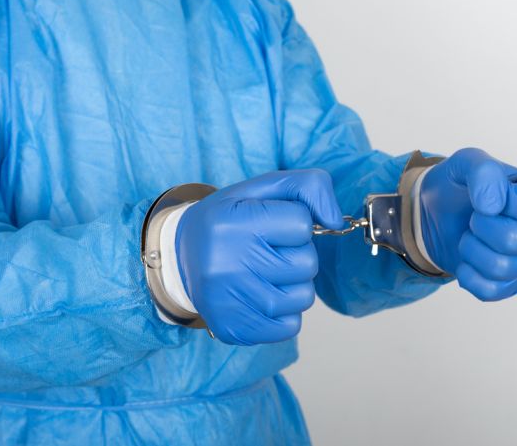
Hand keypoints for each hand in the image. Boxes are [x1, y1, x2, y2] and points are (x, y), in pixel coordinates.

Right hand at [176, 170, 343, 344]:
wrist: (181, 256)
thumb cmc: (229, 220)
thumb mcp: (261, 189)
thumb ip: (307, 187)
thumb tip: (335, 220)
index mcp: (232, 222)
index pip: (303, 223)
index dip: (295, 222)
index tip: (271, 224)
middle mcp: (226, 264)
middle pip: (307, 263)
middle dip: (296, 254)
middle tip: (268, 250)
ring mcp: (229, 301)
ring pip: (303, 297)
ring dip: (294, 284)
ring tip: (266, 273)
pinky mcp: (233, 329)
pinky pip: (290, 327)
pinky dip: (285, 312)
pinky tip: (262, 295)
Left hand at [420, 148, 516, 300]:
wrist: (439, 212)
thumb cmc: (463, 185)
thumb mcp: (467, 162)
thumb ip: (483, 172)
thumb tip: (493, 205)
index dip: (495, 201)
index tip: (483, 196)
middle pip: (516, 240)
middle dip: (481, 227)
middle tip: (473, 217)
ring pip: (504, 268)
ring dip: (472, 250)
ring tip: (469, 236)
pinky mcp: (514, 283)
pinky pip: (492, 291)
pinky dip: (469, 275)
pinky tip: (465, 259)